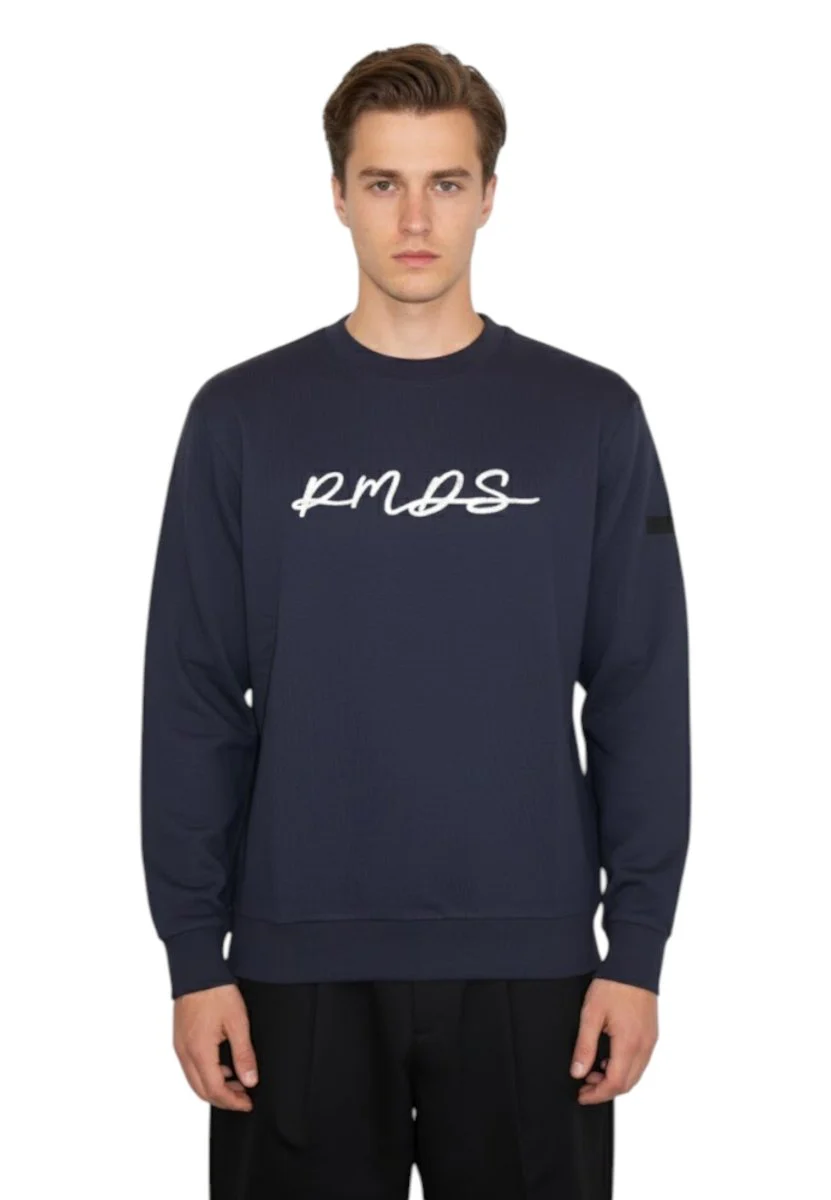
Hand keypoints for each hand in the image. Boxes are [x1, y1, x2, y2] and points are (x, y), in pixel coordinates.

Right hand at [173, 982, 258, 1110]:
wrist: (197, 970)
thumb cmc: (216, 992)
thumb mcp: (238, 1023)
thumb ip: (244, 1055)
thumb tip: (250, 1081)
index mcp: (199, 1052)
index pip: (214, 1090)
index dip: (232, 1101)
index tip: (248, 1103)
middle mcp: (185, 1053)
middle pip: (201, 1090)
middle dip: (223, 1099)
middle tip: (244, 1098)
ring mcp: (180, 1046)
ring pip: (194, 1080)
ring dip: (214, 1086)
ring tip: (237, 1081)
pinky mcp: (180, 1039)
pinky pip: (191, 1066)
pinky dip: (206, 1073)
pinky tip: (223, 1066)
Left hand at [570, 977, 657, 1103]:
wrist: (635, 965)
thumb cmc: (614, 985)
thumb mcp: (591, 1014)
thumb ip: (584, 1046)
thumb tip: (578, 1072)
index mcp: (629, 1044)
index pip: (616, 1083)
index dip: (597, 1094)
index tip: (582, 1095)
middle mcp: (644, 1046)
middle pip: (627, 1083)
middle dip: (605, 1090)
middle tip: (585, 1085)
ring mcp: (650, 1040)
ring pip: (635, 1074)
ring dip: (615, 1079)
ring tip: (594, 1071)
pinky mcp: (652, 1034)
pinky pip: (640, 1061)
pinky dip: (625, 1067)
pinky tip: (609, 1058)